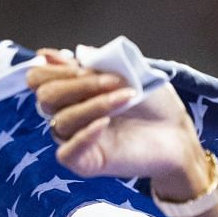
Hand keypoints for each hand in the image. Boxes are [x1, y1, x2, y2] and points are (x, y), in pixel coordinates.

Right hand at [27, 49, 208, 196]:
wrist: (178, 134)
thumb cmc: (155, 104)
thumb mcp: (127, 72)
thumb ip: (95, 62)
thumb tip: (58, 53)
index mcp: (73, 91)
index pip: (39, 79)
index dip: (52, 69)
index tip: (79, 63)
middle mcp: (70, 114)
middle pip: (46, 97)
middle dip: (78, 84)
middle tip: (113, 80)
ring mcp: (76, 139)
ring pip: (61, 121)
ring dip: (95, 104)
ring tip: (127, 97)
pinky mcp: (87, 163)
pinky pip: (67, 153)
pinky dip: (83, 136)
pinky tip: (105, 124)